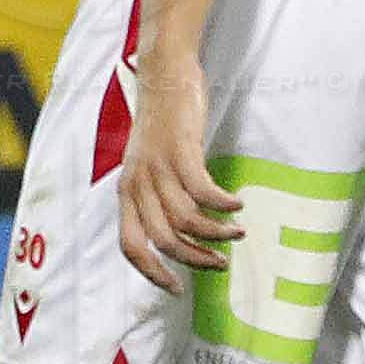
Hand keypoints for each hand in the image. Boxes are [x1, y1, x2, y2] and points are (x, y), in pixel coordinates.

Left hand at [116, 57, 240, 290]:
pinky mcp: (180, 150)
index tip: (177, 289)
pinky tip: (237, 204)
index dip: (151, 272)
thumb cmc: (161, 124)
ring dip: (215, 234)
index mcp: (126, 191)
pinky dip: (222, 204)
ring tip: (237, 233)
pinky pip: (203, 191)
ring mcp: (158, 167)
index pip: (130, 246)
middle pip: (163, 240)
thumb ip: (157, 196)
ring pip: (186, 220)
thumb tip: (182, 233)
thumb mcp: (148, 165)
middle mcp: (137, 183)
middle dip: (194, 260)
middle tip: (220, 263)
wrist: (163, 74)